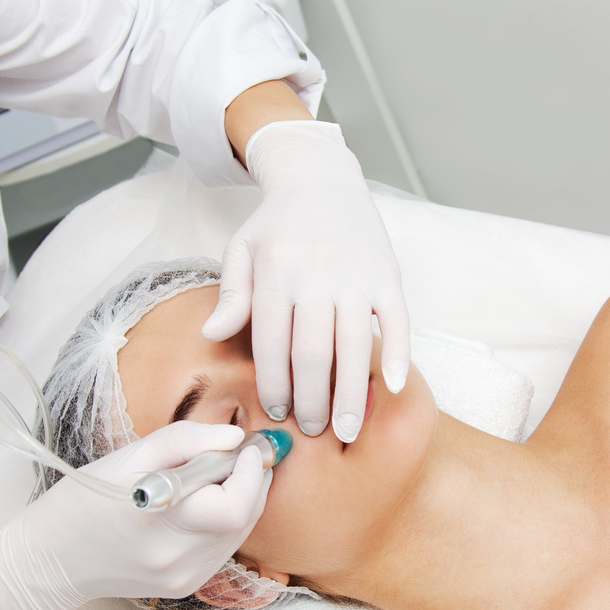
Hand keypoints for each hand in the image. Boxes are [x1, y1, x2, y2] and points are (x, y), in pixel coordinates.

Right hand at [0, 422, 270, 609]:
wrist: (51, 558)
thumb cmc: (83, 499)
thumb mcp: (128, 456)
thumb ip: (185, 441)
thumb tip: (234, 439)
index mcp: (161, 521)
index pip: (234, 505)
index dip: (251, 472)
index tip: (246, 446)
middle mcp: (178, 558)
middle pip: (245, 519)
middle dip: (252, 480)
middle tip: (238, 454)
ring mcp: (184, 576)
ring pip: (239, 533)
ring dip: (239, 499)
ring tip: (212, 477)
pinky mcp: (186, 585)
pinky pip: (222, 547)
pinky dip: (223, 521)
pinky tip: (198, 506)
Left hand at [203, 120, 409, 442]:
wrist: (321, 178)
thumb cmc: (276, 223)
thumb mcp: (241, 249)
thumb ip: (231, 294)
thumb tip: (211, 335)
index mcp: (275, 273)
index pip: (272, 345)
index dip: (274, 386)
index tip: (276, 412)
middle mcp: (316, 276)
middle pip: (313, 355)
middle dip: (311, 400)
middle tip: (311, 429)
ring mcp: (356, 277)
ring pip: (353, 347)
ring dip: (350, 394)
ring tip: (345, 430)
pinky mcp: (387, 275)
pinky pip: (397, 321)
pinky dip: (398, 354)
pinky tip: (391, 386)